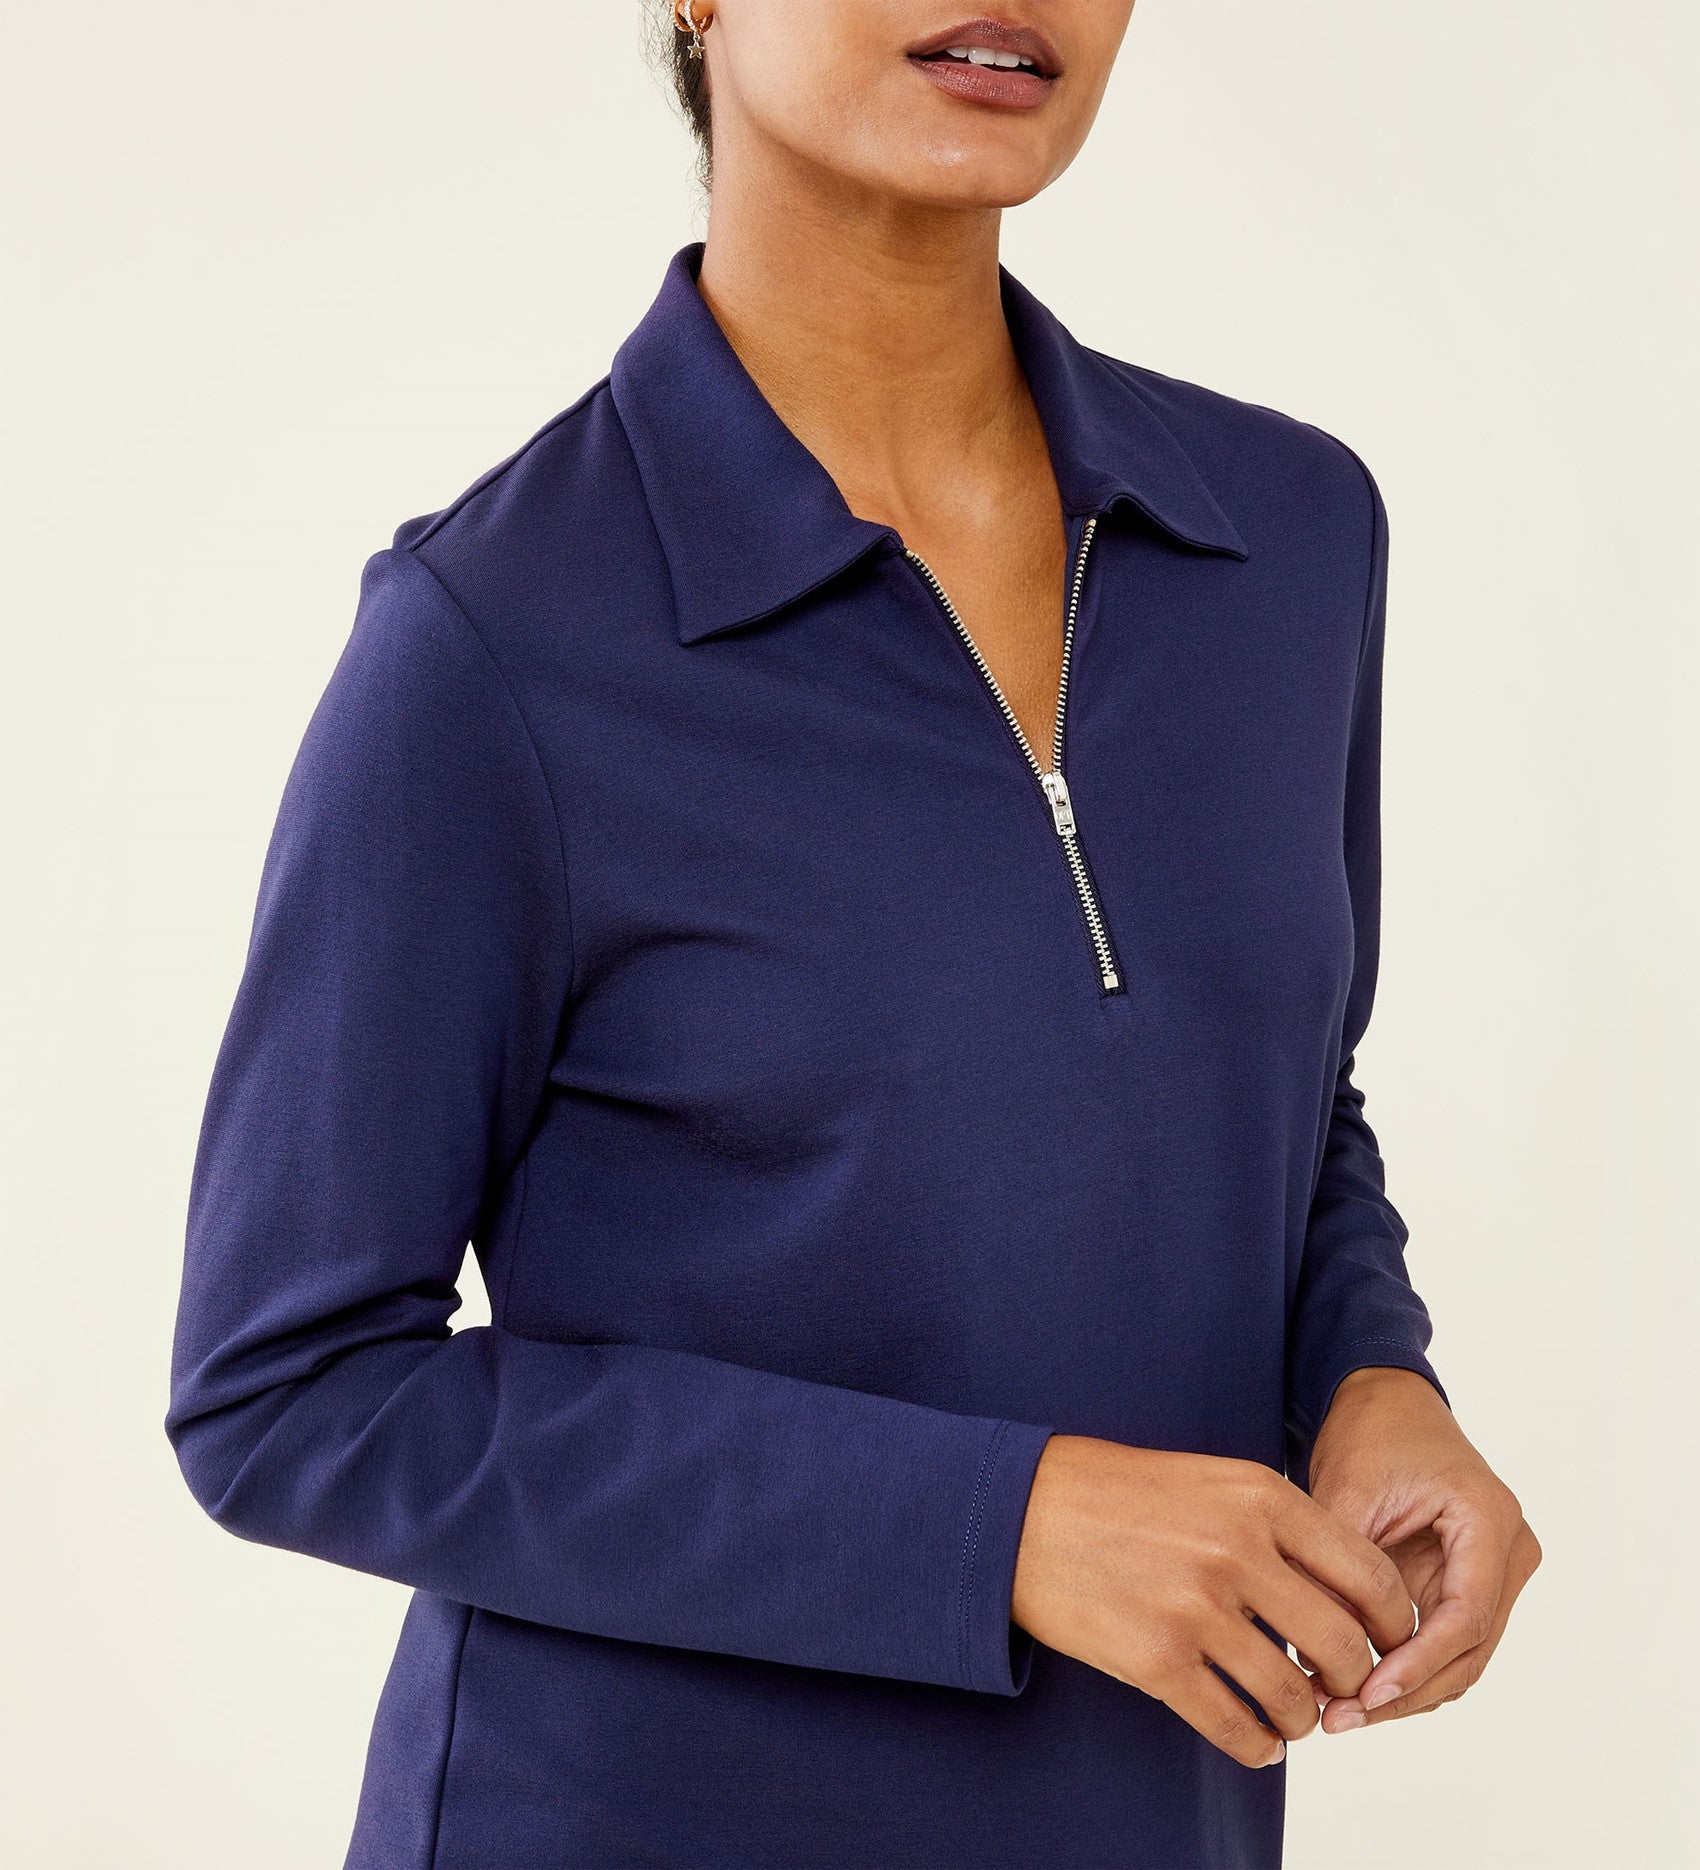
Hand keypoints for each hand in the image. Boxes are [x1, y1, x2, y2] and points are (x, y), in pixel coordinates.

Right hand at [1011, 1434, 1417, 1769]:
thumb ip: (1279, 1525)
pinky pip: (1235, 1726)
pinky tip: (1258, 1742)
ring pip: (1294, 1695)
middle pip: (1343, 1644)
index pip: (1370, 1574)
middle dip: (1353, 1680)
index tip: (1388, 1644)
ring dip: (1305, 1718)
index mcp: (1259, 1496)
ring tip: (1295, 1715)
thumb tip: (1345, 1593)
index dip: (1395, 1623)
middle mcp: (1236, 1549)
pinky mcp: (1155, 1659)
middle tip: (1340, 1688)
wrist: (1022, 1510)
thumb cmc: (1118, 1492)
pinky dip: (1259, 1746)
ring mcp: (1195, 1608)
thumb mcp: (1211, 1480)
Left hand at [1301, 1366, 1541, 1731]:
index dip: (1417, 1665)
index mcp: (1489, 1519)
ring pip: (1460, 1657)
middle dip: (1406, 1692)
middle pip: (1469, 1649)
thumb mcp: (1347, 1490)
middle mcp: (1509, 1551)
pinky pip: (1445, 1642)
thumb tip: (1316, 1652)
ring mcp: (1497, 1572)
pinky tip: (1352, 1688)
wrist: (1386, 1401)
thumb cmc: (1371, 1431)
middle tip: (1341, 1718)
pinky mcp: (1470, 1585)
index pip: (1465, 1616)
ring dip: (1405, 1691)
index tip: (1365, 1695)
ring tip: (1337, 1711)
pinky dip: (1405, 1669)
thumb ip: (1339, 1566)